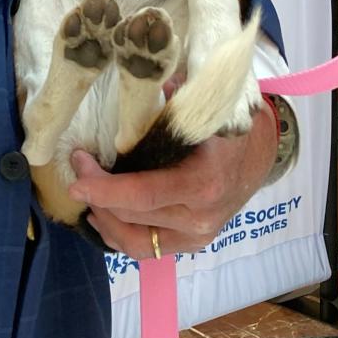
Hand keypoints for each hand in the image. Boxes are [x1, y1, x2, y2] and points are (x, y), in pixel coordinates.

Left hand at [66, 103, 276, 257]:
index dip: (105, 189)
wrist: (259, 155)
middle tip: (78, 165)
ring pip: (135, 241)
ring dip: (104, 218)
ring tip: (86, 192)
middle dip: (96, 193)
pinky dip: (118, 234)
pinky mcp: (190, 244)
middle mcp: (199, 218)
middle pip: (132, 217)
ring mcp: (196, 236)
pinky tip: (101, 215)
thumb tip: (139, 88)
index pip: (144, 194)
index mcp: (203, 183)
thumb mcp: (205, 110)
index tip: (77, 174)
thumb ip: (173, 103)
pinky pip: (146, 249)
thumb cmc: (229, 128)